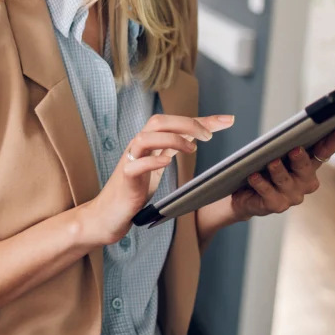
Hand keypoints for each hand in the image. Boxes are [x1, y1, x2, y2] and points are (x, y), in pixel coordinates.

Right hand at [84, 114, 234, 245]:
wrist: (107, 214)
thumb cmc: (133, 189)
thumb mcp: (157, 165)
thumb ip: (172, 148)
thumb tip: (196, 135)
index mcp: (148, 142)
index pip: (174, 122)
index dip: (202, 120)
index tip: (227, 120)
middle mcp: (137, 147)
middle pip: (158, 121)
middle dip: (186, 123)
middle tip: (209, 136)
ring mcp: (129, 161)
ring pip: (145, 138)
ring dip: (171, 139)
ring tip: (191, 148)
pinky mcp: (125, 179)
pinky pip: (135, 165)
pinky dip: (152, 161)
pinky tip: (166, 162)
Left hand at [230, 123, 334, 220]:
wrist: (245, 196)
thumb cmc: (262, 168)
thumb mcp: (271, 151)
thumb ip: (277, 138)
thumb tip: (251, 119)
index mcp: (308, 165)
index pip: (325, 151)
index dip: (334, 139)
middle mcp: (304, 181)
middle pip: (306, 168)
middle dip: (301, 159)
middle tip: (295, 150)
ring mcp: (292, 195)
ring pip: (286, 181)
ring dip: (279, 171)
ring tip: (272, 162)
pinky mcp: (276, 205)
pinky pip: (269, 193)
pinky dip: (261, 184)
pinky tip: (254, 176)